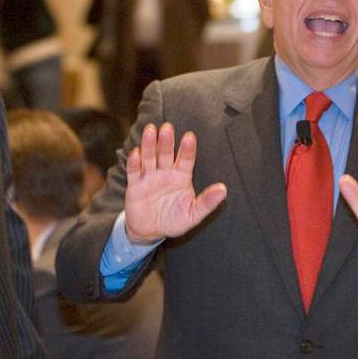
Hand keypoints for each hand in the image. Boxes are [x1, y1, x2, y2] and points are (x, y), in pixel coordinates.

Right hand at [123, 122, 226, 243]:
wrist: (150, 231)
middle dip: (166, 141)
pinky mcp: (134, 184)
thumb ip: (207, 202)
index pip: (186, 159)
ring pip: (150, 157)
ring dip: (149, 144)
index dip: (187, 149)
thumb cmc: (174, 221)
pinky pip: (133, 170)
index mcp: (181, 177)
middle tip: (167, 127)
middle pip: (166, 153)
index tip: (189, 137)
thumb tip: (223, 190)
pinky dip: (134, 162)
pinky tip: (136, 153)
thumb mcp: (193, 214)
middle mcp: (165, 172)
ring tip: (150, 130)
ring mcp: (149, 176)